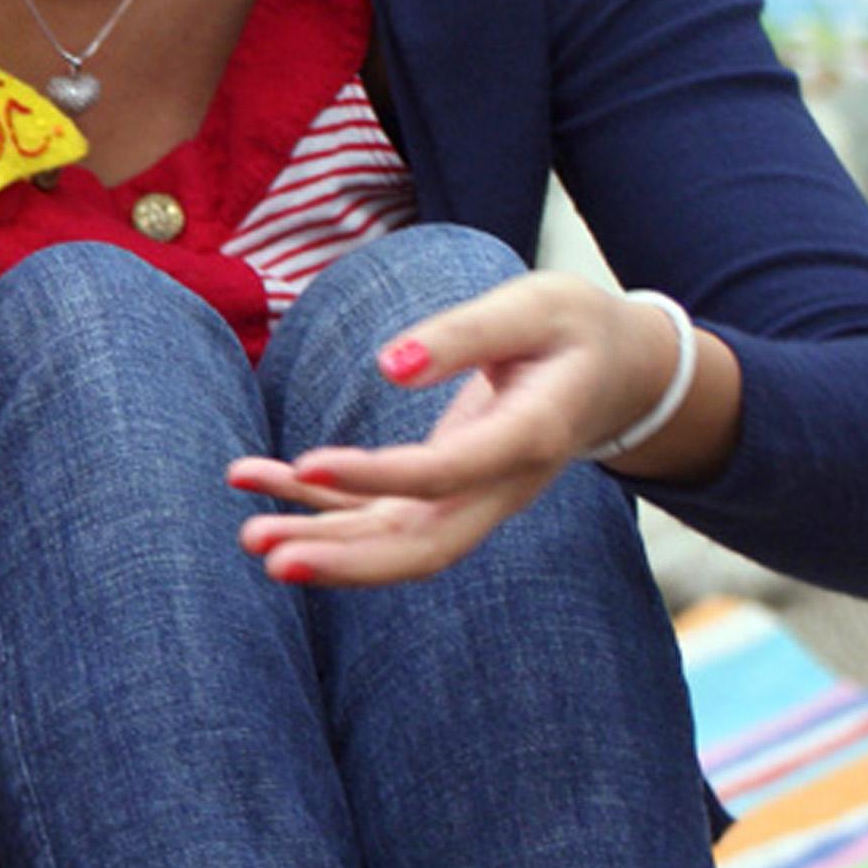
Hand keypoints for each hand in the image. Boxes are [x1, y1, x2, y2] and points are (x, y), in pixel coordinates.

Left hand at [224, 271, 698, 586]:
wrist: (618, 372)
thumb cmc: (572, 329)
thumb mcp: (532, 307)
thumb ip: (464, 334)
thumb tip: (388, 365)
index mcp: (531, 438)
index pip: (448, 473)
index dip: (379, 477)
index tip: (311, 461)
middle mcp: (501, 486)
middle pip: (424, 546)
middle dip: (348, 560)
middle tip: (270, 556)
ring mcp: (471, 499)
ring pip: (393, 544)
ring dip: (321, 543)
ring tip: (249, 535)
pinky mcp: (441, 493)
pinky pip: (373, 514)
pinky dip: (312, 502)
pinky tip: (251, 479)